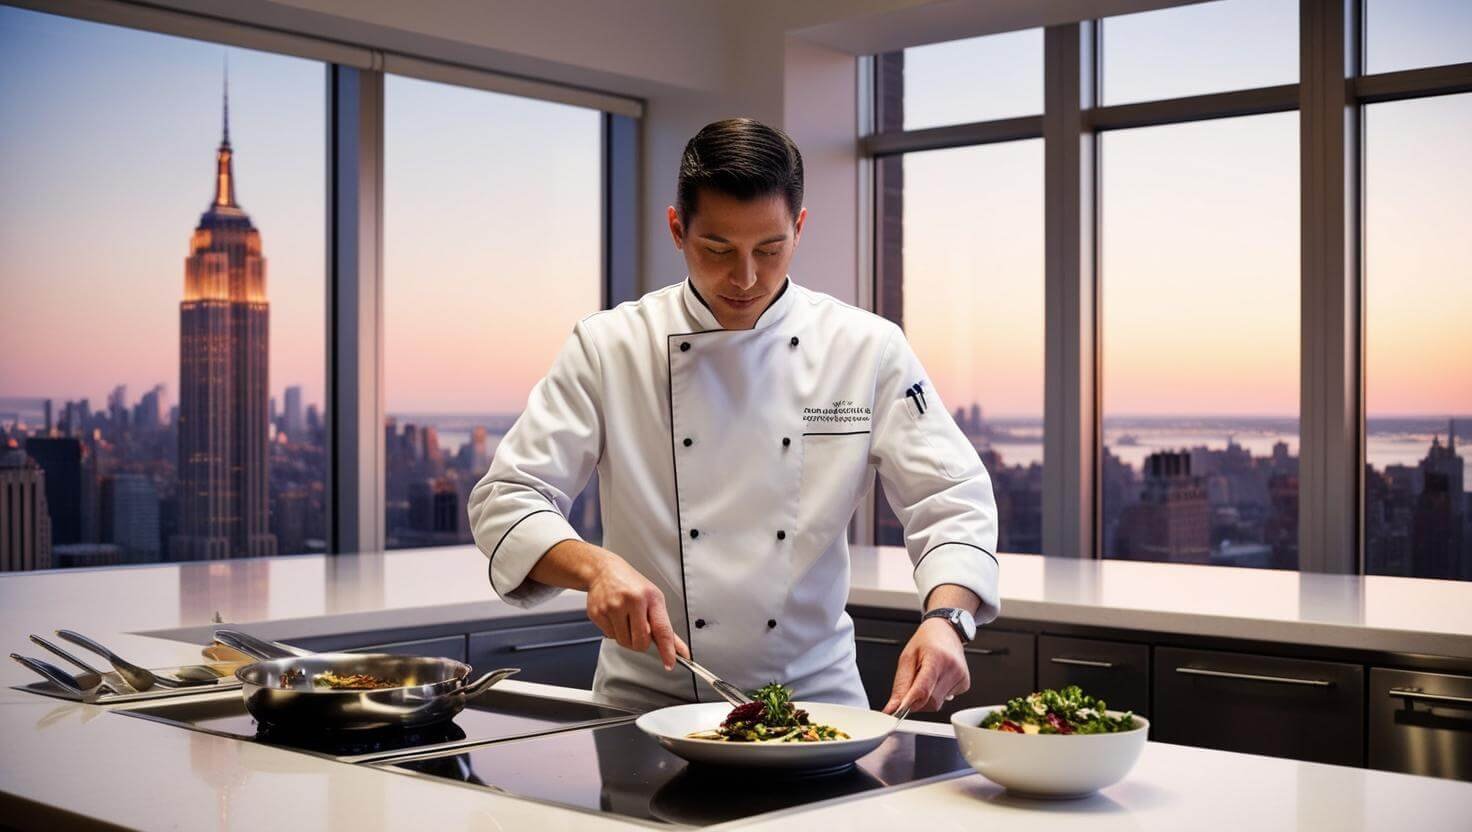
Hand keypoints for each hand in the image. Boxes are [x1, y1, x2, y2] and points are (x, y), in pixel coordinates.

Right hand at [584, 549, 689, 670]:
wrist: (604, 571)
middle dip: (642, 642)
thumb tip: (680, 649)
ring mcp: (612, 607)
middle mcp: (632, 601)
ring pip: (624, 642)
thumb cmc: (632, 585)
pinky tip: (614, 616)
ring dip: (627, 637)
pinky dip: (614, 631)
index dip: (667, 649)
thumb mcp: (653, 600)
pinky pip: (610, 636)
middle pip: (641, 642)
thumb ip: (665, 627)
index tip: (670, 662)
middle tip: (639, 627)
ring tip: (625, 619)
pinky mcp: (597, 613)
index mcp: (650, 597)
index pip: (662, 629)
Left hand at [882, 617, 970, 713]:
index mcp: (936, 658)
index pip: (922, 690)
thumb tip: (892, 708)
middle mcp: (952, 668)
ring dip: (926, 698)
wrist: (946, 631)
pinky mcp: (965, 684)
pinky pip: (946, 700)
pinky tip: (937, 679)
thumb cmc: (926, 641)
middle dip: (916, 701)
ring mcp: (961, 677)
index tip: (897, 711)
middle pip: (930, 702)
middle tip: (911, 685)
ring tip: (926, 677)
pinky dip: (937, 694)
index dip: (908, 704)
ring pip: (938, 704)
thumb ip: (900, 685)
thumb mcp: (907, 658)